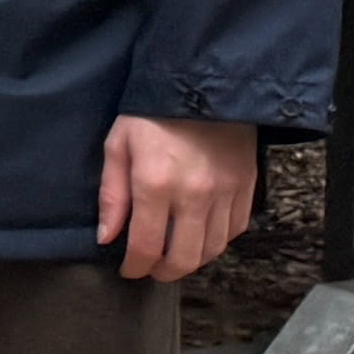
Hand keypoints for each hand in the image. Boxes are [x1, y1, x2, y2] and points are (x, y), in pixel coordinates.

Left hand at [96, 114, 260, 282]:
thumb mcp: (119, 145)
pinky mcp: (247, 186)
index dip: (135, 267)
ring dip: (192, 260)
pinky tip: (202, 235)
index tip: (129, 269)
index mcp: (155, 184)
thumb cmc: (152, 113)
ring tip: (175, 255)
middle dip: (164, 272)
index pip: (145, 246)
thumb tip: (107, 237)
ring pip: (212, 249)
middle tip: (152, 269)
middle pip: (183, 257)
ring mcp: (225, 192)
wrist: (203, 82)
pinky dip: (218, 241)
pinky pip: (235, 230)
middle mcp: (193, 195)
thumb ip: (112, 195)